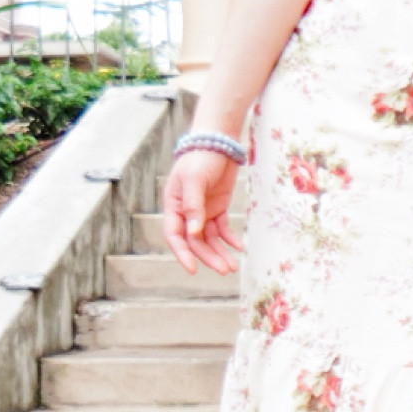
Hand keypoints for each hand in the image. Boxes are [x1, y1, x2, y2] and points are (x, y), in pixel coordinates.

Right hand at [163, 149, 245, 274]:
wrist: (218, 142)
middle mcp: (186, 212)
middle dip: (209, 256)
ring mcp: (203, 211)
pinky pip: (222, 229)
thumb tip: (194, 232)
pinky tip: (239, 247)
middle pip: (196, 241)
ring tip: (233, 267)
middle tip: (225, 269)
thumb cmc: (200, 157)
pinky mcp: (218, 208)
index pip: (175, 236)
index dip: (183, 254)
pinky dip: (230, 239)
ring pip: (210, 239)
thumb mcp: (194, 180)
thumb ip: (193, 205)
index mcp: (174, 206)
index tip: (193, 269)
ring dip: (220, 252)